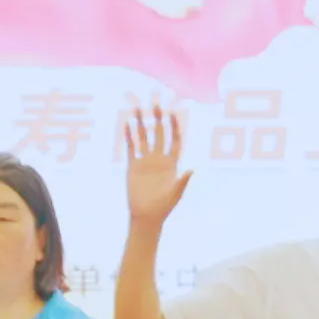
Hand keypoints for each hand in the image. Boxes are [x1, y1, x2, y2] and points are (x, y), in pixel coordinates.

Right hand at [125, 105, 191, 224]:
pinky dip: (129, 136)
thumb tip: (191, 169)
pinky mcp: (133, 166)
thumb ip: (182, 181)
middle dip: (158, 118)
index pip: (175, 140)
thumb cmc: (163, 207)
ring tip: (138, 107)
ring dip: (141, 123)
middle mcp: (159, 159)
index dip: (174, 127)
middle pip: (159, 134)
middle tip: (156, 102)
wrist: (146, 216)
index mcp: (172, 163)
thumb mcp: (175, 194)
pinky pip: (131, 148)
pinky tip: (127, 124)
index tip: (173, 113)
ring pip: (144, 138)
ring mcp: (145, 161)